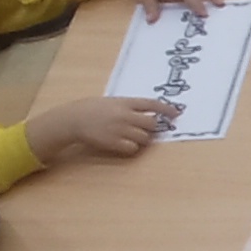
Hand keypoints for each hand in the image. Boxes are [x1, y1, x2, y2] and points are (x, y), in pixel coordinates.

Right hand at [27, 96, 168, 163]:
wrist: (73, 119)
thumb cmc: (92, 109)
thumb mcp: (112, 102)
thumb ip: (129, 106)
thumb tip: (148, 111)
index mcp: (125, 102)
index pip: (152, 104)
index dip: (167, 109)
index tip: (177, 113)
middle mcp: (125, 115)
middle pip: (152, 124)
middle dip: (152, 127)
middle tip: (146, 129)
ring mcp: (120, 129)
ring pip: (144, 138)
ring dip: (142, 138)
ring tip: (129, 135)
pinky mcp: (114, 142)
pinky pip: (133, 148)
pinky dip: (132, 147)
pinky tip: (123, 143)